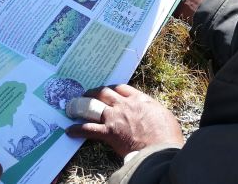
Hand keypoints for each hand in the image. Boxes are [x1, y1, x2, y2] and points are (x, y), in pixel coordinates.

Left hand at [65, 85, 183, 157]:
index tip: (107, 90)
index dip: (111, 88)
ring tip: (73, 107)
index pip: (121, 88)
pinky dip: (78, 129)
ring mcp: (115, 117)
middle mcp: (124, 104)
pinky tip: (70, 131)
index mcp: (139, 99)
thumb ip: (151, 109)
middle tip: (86, 94)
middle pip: (103, 92)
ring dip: (81, 105)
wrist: (161, 149)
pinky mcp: (109, 132)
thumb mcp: (162, 114)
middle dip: (93, 92)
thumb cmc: (167, 134)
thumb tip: (148, 111)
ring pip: (92, 105)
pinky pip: (88, 129)